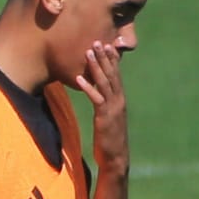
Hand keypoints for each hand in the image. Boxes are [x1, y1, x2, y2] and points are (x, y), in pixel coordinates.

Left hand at [74, 41, 128, 175]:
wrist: (116, 157)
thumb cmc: (110, 138)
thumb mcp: (108, 117)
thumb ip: (105, 104)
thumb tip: (99, 95)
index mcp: (120, 99)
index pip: (116, 75)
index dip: (112, 60)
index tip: (108, 44)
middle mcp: (119, 101)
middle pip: (111, 74)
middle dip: (104, 57)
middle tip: (98, 41)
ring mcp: (113, 108)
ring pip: (104, 83)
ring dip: (96, 67)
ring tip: (89, 52)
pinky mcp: (104, 117)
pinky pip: (96, 99)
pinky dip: (88, 88)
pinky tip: (79, 79)